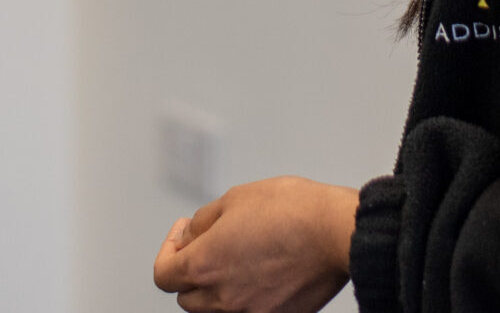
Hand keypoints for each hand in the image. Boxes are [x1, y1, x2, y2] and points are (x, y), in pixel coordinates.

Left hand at [151, 176, 358, 312]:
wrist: (337, 232)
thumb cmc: (292, 210)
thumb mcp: (235, 198)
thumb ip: (204, 221)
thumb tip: (191, 235)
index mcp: (204, 264)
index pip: (163, 275)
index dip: (168, 251)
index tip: (183, 235)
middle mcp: (222, 297)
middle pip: (186, 297)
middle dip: (190, 271)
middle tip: (208, 245)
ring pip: (214, 310)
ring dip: (215, 288)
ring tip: (236, 259)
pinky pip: (247, 312)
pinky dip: (246, 297)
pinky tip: (261, 271)